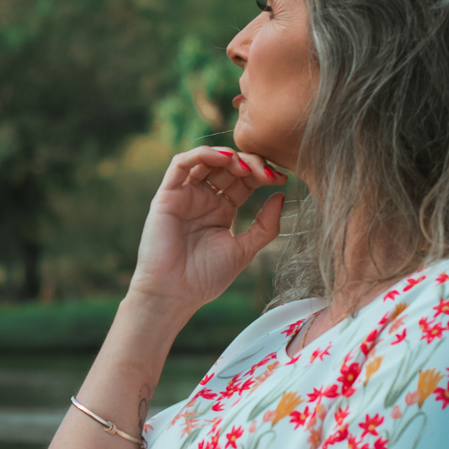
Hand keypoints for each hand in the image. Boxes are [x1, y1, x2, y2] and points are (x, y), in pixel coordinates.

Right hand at [124, 147, 286, 318]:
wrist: (174, 294)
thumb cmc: (205, 278)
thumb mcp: (244, 250)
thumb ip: (265, 226)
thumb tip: (281, 195)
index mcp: (222, 210)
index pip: (244, 181)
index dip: (262, 174)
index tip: (281, 178)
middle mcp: (204, 199)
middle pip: (229, 168)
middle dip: (250, 163)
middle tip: (267, 172)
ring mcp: (185, 196)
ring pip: (206, 160)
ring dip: (228, 156)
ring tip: (245, 166)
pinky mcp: (167, 195)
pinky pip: (180, 164)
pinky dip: (202, 154)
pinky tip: (222, 158)